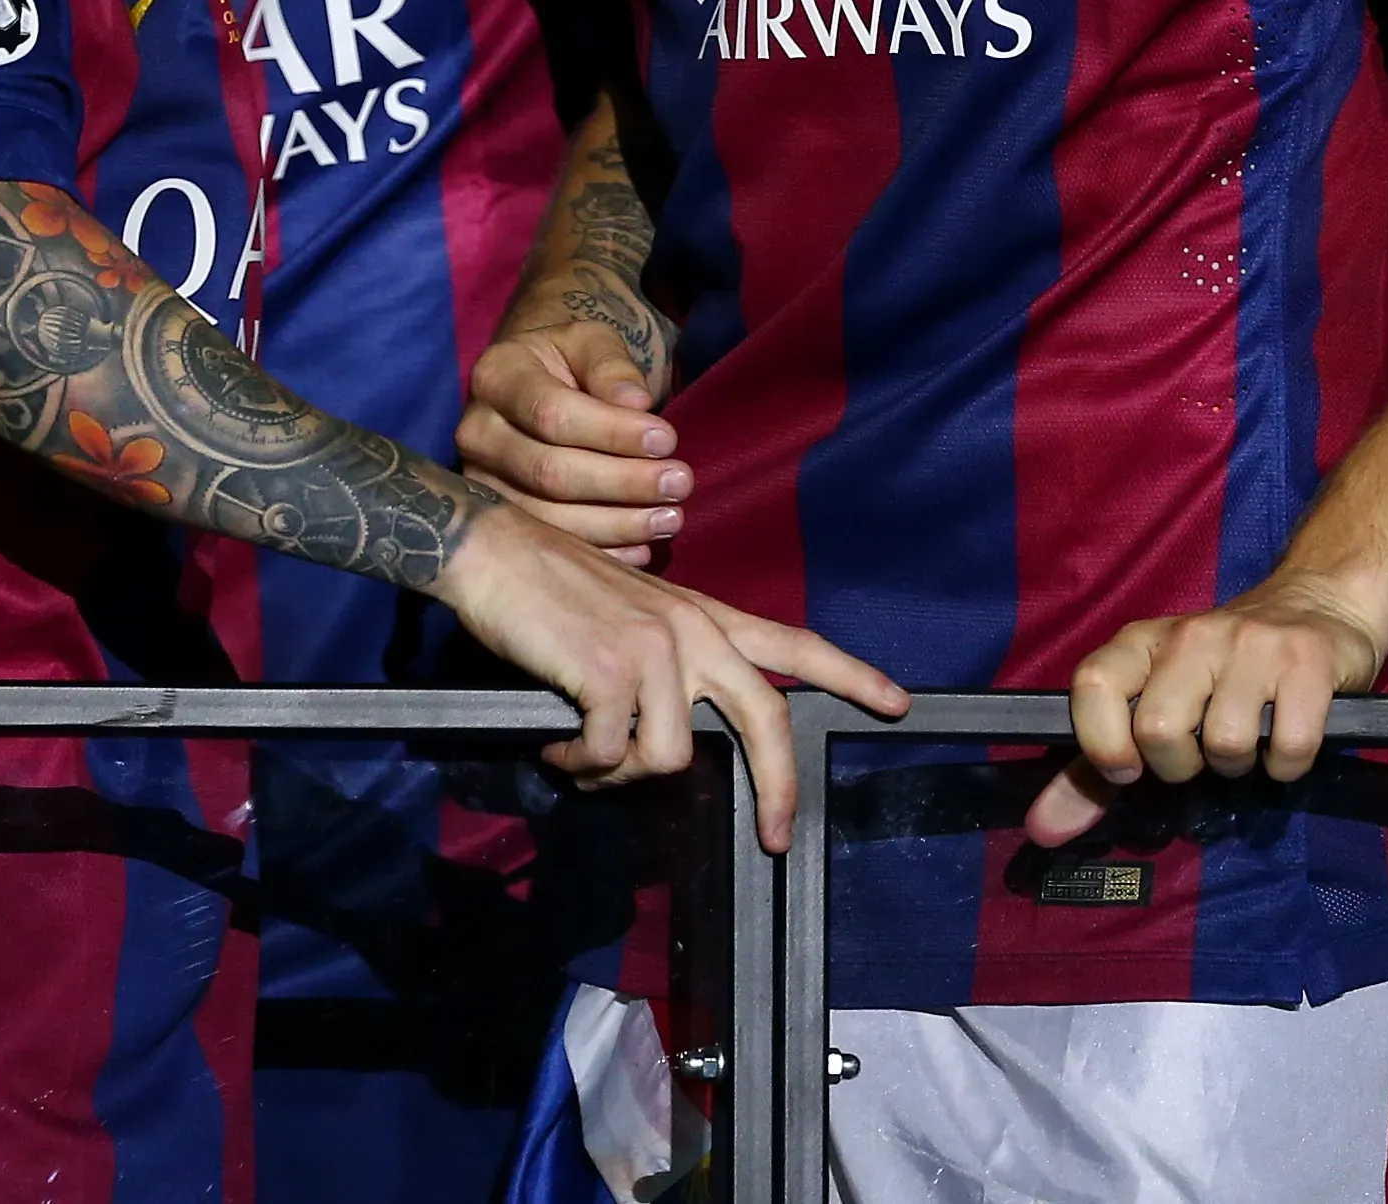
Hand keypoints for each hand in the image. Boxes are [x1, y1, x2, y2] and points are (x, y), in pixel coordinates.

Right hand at [430, 502, 900, 847]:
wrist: (491, 551)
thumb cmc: (548, 588)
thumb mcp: (630, 618)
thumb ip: (666, 670)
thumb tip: (669, 744)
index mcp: (702, 615)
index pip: (793, 642)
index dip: (850, 675)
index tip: (895, 702)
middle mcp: (693, 630)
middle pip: (766, 716)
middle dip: (779, 788)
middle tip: (775, 836)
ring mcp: (656, 649)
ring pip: (672, 757)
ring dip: (621, 774)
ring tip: (583, 755)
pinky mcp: (613, 672)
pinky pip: (610, 755)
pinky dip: (578, 764)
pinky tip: (554, 742)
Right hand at [456, 317, 685, 561]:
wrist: (539, 384)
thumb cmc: (572, 361)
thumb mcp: (593, 342)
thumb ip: (611, 366)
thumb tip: (636, 404)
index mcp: (496, 376)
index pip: (552, 414)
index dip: (612, 433)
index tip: (667, 440)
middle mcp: (477, 432)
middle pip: (550, 472)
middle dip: (622, 482)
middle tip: (679, 484)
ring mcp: (482, 482)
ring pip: (550, 518)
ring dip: (618, 524)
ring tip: (670, 518)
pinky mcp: (501, 519)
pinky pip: (549, 547)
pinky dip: (601, 552)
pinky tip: (642, 548)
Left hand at [1040, 573, 1387, 843]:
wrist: (1318, 607)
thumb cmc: (1223, 670)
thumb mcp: (1153, 702)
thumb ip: (1094, 773)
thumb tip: (1043, 830)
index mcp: (1142, 642)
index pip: (1093, 683)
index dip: (1103, 741)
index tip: (1128, 769)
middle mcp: (1191, 636)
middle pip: (1158, 729)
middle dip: (1181, 765)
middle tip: (1201, 752)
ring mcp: (1251, 645)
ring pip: (1225, 744)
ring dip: (1238, 766)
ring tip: (1247, 741)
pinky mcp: (1306, 663)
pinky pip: (1287, 748)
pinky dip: (1286, 766)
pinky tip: (1284, 744)